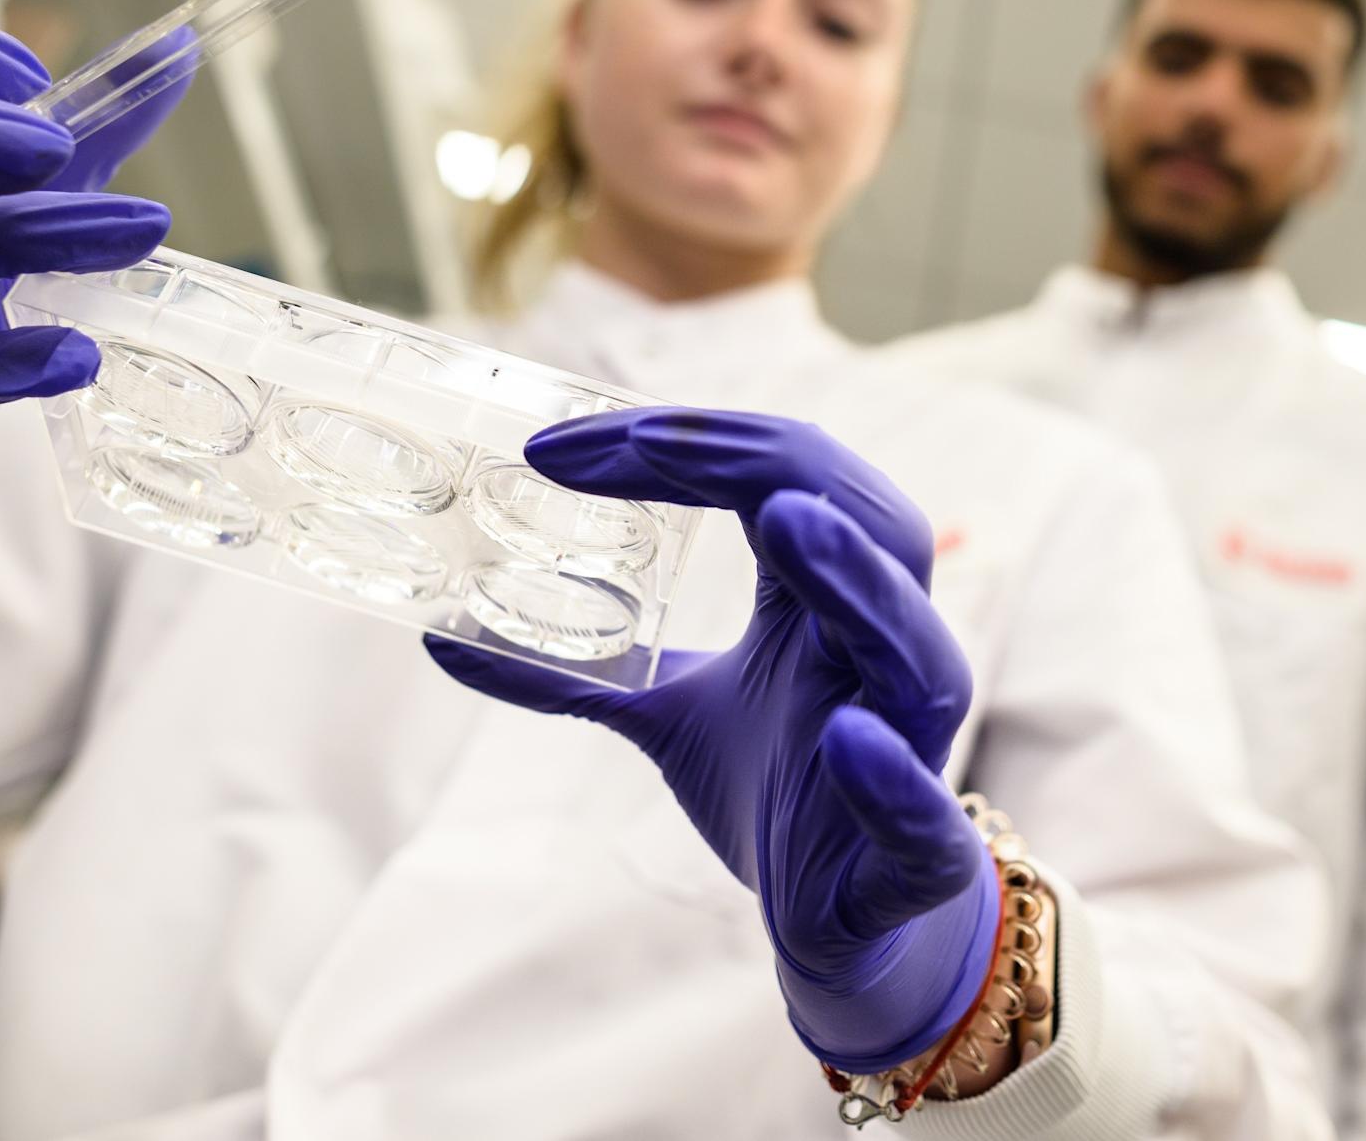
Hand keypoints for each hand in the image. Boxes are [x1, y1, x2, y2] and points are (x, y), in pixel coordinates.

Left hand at [426, 409, 998, 1071]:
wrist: (844, 920)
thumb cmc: (779, 784)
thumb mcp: (664, 716)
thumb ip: (572, 672)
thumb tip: (444, 638)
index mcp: (829, 595)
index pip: (775, 475)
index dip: (677, 444)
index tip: (547, 452)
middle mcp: (884, 646)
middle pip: (863, 517)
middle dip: (766, 465)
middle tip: (652, 444)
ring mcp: (910, 744)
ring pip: (910, 642)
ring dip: (852, 577)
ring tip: (787, 522)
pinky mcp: (919, 852)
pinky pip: (922, 807)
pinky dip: (887, 771)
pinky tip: (847, 737)